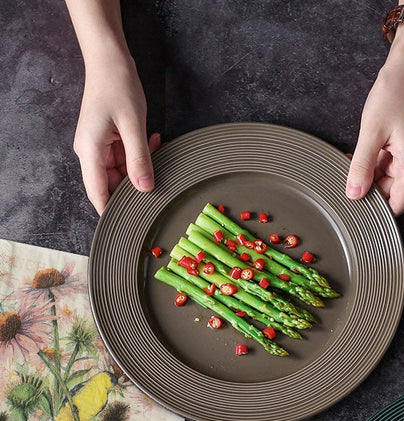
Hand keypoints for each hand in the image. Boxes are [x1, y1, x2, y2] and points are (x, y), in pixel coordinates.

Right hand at [73, 54, 159, 213]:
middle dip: (135, 185)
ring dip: (141, 166)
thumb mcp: (133, 124)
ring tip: (156, 147)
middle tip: (158, 179)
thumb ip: (139, 159)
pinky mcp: (107, 140)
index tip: (130, 224)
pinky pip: (124, 157)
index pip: (97, 193)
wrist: (108, 58)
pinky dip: (140, 153)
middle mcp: (89, 152)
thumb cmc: (116, 84)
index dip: (112, 211)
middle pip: (111, 184)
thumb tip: (145, 188)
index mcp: (89, 151)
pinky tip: (154, 141)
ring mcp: (98, 147)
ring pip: (121, 172)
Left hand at [346, 59, 403, 215]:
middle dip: (368, 191)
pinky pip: (385, 167)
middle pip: (391, 194)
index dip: (378, 210)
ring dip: (367, 177)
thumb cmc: (393, 95)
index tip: (355, 209)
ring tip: (350, 165)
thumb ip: (362, 166)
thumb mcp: (371, 133)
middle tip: (345, 183)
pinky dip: (371, 166)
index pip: (398, 205)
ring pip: (385, 181)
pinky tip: (356, 158)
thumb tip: (354, 194)